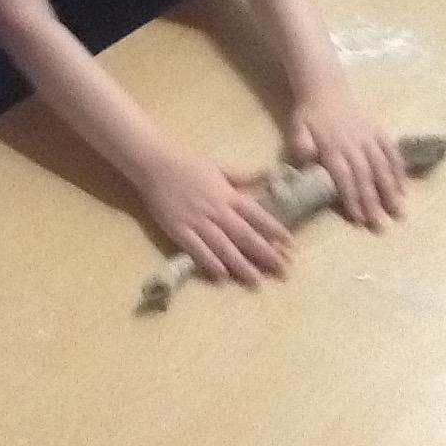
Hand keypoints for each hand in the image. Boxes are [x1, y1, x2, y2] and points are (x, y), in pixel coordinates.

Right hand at [135, 156, 292, 284]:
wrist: (155, 164)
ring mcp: (197, 222)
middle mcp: (217, 210)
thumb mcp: (220, 167)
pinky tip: (222, 276)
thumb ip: (243, 177)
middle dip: (266, 253)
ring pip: (224, 247)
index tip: (290, 245)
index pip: (257, 215)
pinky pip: (197, 250)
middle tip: (283, 270)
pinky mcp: (179, 231)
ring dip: (241, 265)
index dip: (274, 230)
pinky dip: (210, 262)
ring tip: (258, 281)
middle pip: (245, 235)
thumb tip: (268, 175)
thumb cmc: (189, 164)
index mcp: (228, 194)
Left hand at [286, 82, 406, 229]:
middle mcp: (354, 143)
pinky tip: (405, 187)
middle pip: (365, 175)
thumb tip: (309, 160)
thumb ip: (301, 145)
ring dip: (391, 188)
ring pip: (382, 165)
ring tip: (398, 210)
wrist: (326, 87)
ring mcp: (369, 137)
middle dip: (374, 201)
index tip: (360, 218)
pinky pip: (392, 151)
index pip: (343, 176)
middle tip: (382, 224)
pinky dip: (400, 170)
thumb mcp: (297, 128)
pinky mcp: (379, 131)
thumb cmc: (309, 114)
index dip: (352, 197)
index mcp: (332, 146)